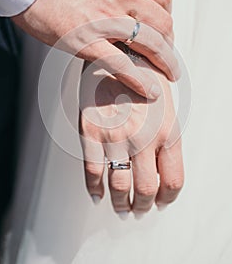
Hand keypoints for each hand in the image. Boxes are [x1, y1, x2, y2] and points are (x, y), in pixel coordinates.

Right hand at [12, 0, 179, 98]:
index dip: (169, 13)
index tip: (166, 25)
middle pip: (163, 23)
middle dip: (170, 43)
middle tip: (170, 55)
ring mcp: (108, 20)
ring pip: (152, 44)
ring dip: (166, 62)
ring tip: (170, 74)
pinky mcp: (89, 42)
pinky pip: (122, 65)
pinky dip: (140, 80)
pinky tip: (149, 89)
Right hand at [79, 53, 183, 215]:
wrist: (119, 53)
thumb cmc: (147, 80)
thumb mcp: (168, 108)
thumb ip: (167, 141)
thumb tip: (163, 173)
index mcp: (168, 133)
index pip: (172, 182)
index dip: (167, 198)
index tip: (162, 202)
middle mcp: (143, 139)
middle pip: (145, 190)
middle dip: (143, 206)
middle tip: (139, 210)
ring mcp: (116, 136)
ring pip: (119, 186)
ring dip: (121, 204)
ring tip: (122, 208)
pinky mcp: (91, 132)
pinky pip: (92, 171)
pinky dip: (94, 189)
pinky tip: (98, 196)